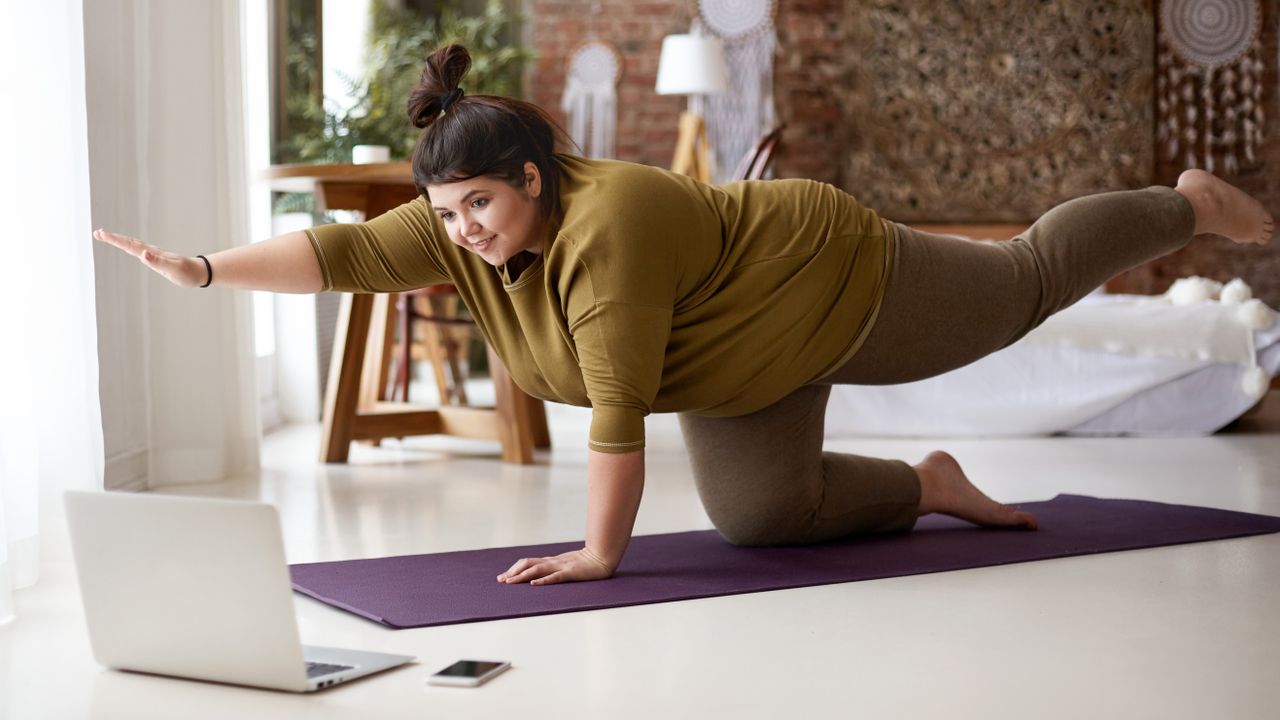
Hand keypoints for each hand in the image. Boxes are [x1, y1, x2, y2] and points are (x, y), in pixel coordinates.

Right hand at [93, 229, 207, 287]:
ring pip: (132, 245)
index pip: (130, 245)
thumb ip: (158, 262)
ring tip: (106, 236)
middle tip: (97, 233)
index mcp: (152, 253)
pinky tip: (126, 246)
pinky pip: (138, 250)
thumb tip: (142, 254)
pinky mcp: (156, 259)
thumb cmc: (187, 273)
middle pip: (128, 242)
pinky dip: (128, 246)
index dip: (115, 240)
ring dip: (119, 240)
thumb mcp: (173, 269)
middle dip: (113, 238)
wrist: (200, 272)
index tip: (101, 234)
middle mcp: (151, 251)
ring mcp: (153, 254)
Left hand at [496, 547, 614, 586]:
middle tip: (500, 581)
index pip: (528, 562)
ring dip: (522, 576)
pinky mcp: (570, 572)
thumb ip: (554, 568)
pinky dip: (543, 581)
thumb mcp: (566, 564)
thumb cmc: (585, 563)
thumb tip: (540, 575)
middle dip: (513, 573)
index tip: (503, 577)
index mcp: (551, 561)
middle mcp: (553, 562)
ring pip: (537, 570)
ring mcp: (561, 566)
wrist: (602, 557)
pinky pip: (555, 577)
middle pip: (528, 564)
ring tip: (510, 582)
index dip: (514, 569)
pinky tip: (533, 585)